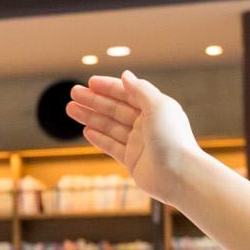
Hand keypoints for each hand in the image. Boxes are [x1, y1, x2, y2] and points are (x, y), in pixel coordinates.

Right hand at [63, 71, 204, 206]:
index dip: (109, 87)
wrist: (179, 175)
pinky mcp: (133, 160)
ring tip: (71, 109)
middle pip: (115, 108)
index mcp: (155, 108)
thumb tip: (125, 75)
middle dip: (94, 100)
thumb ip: (140, 90)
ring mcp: (139, 143)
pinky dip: (99, 138)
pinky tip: (86, 131)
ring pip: (110, 126)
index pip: (127, 93)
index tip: (90, 82)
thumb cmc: (172, 139)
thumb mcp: (158, 106)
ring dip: (90, 117)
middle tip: (73, 93)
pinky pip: (112, 146)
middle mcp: (147, 124)